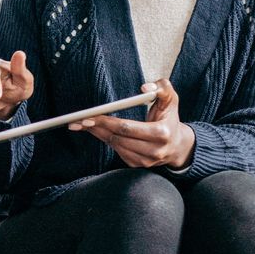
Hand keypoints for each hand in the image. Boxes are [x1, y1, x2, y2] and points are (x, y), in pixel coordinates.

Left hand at [68, 79, 195, 168]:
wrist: (176, 145)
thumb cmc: (169, 118)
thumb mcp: (170, 99)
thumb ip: (162, 88)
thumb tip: (144, 88)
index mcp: (162, 133)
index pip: (127, 128)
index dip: (106, 122)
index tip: (89, 116)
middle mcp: (155, 150)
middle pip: (117, 138)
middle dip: (96, 127)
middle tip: (77, 120)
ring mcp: (146, 160)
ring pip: (115, 145)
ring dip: (98, 134)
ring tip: (83, 124)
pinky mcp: (138, 165)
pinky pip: (117, 151)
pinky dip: (106, 140)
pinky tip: (97, 131)